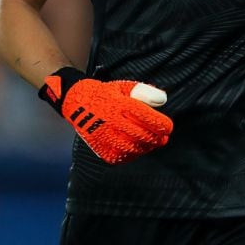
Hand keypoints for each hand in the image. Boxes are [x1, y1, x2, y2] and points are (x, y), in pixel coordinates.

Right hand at [39, 66, 172, 163]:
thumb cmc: (105, 94)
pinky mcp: (98, 145)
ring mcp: (104, 134)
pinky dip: (130, 155)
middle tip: (163, 139)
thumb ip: (144, 92)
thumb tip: (163, 100)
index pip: (148, 118)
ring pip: (133, 148)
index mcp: (120, 103)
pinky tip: (135, 150)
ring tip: (151, 144)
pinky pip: (119, 156)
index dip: (163, 125)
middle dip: (157, 139)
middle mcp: (112, 120)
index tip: (168, 127)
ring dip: (146, 148)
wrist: (76, 102)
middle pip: (143, 135)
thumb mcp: (124, 87)